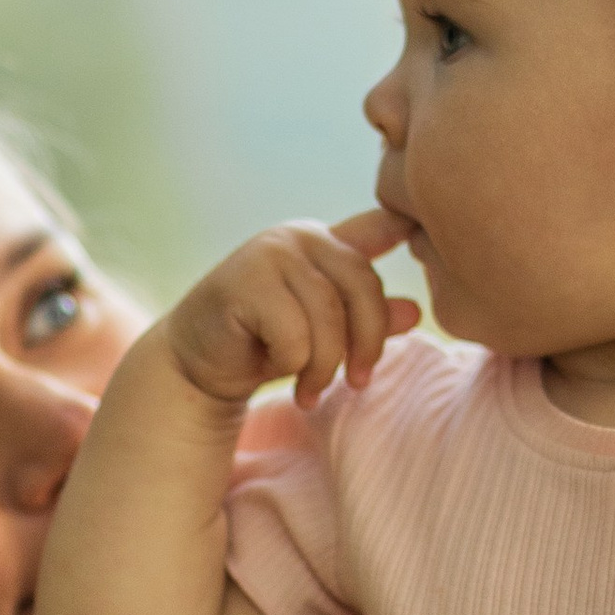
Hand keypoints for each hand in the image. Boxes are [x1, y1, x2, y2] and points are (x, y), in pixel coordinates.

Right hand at [165, 213, 419, 409]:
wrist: (197, 365)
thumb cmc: (265, 345)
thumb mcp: (324, 332)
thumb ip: (364, 316)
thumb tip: (415, 312)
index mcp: (325, 241)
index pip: (380, 228)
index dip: (403, 223)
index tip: (417, 226)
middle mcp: (300, 236)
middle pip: (363, 287)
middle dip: (367, 345)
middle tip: (358, 384)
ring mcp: (270, 253)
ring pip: (329, 318)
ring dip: (325, 367)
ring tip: (309, 391)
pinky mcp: (244, 282)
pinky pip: (295, 335)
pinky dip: (291, 364)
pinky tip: (273, 368)